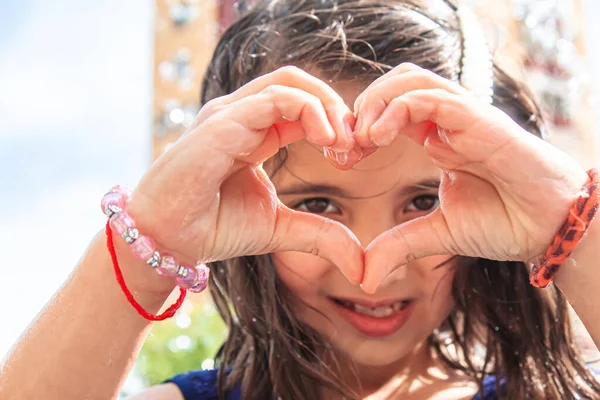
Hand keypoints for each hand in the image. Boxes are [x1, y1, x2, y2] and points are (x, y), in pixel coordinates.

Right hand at [128, 67, 363, 283]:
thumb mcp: (281, 230)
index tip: (356, 154)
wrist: (169, 242)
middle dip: (335, 106)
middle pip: (299, 84)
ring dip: (326, 105)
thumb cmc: (215, 228)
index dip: (337, 123)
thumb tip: (361, 262)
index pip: (304, 106)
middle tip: (356, 141)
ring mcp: (230, 115)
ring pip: (289, 83)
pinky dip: (309, 111)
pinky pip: (273, 100)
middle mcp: (242, 116)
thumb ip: (321, 235)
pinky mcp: (221, 123)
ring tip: (342, 141)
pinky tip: (326, 139)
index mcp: (256, 132)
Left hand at [352, 63, 588, 292]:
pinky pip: (433, 98)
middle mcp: (447, 121)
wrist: (550, 228)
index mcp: (436, 137)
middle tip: (344, 144)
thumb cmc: (505, 221)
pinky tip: (379, 136)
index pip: (388, 110)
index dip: (359, 126)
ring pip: (412, 79)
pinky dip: (399, 108)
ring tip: (362, 137)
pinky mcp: (479, 120)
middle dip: (362, 107)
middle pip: (395, 83)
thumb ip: (400, 245)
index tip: (340, 157)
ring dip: (377, 101)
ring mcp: (463, 117)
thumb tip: (364, 276)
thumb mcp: (438, 234)